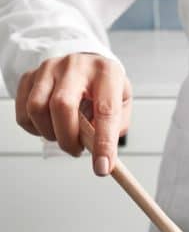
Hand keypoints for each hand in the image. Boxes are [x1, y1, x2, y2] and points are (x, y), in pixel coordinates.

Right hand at [15, 53, 131, 175]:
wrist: (85, 64)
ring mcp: (49, 69)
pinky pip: (24, 112)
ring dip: (50, 134)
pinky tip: (50, 127)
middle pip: (62, 105)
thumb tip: (100, 150)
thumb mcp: (122, 103)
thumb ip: (116, 127)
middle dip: (68, 138)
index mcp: (105, 72)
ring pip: (37, 108)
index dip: (104, 143)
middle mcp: (75, 66)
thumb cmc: (103, 87)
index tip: (103, 166)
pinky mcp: (30, 77)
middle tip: (77, 150)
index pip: (105, 110)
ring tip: (64, 136)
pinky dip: (35, 129)